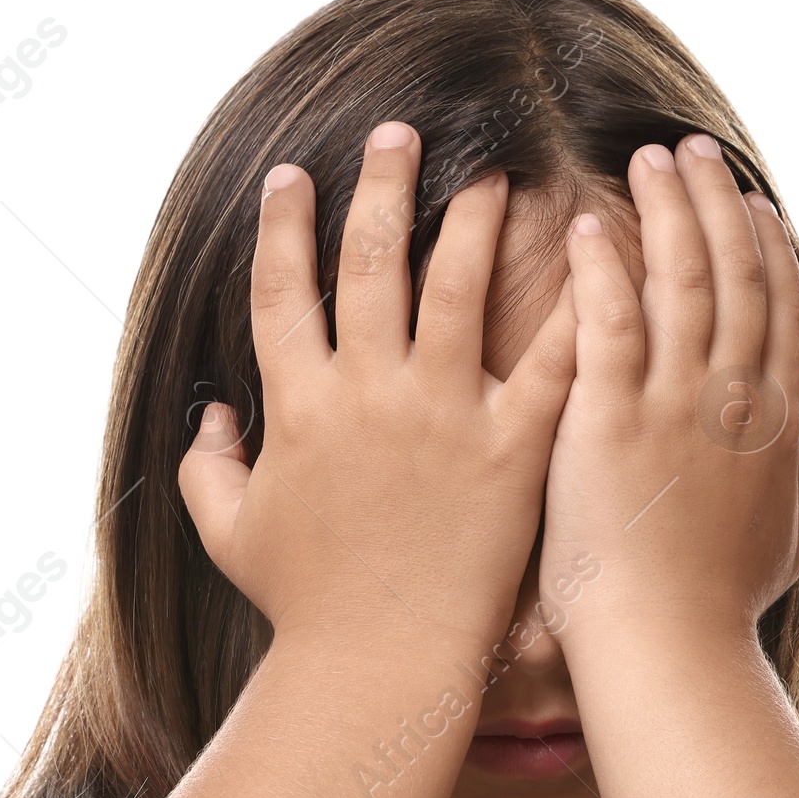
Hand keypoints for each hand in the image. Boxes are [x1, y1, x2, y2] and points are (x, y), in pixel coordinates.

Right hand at [179, 121, 577, 658]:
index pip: (283, 288)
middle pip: (371, 261)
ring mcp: (443, 417)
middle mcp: (369, 392)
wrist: (379, 664)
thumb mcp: (228, 532)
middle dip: (383, 185)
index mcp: (300, 404)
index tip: (292, 176)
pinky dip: (572, 309)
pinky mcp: (511, 450)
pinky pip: (546, 364)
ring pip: (456, 287)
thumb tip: (207, 416)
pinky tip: (591, 260)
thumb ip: (206, 466)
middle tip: (403, 132)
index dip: (284, 225)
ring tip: (494, 174)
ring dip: (474, 219)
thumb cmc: (304, 605)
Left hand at [538, 135, 798, 647]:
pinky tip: (584, 225)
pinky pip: (609, 323)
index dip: (766, 247)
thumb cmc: (713, 610)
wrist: (667, 646)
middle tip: (691, 150)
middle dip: (715, 203)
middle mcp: (732, 399)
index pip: (777, 309)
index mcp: (771, 422)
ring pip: (680, 280)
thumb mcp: (780, 543)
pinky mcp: (611, 420)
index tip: (750, 202)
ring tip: (646, 159)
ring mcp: (674, 405)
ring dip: (666, 211)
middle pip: (734, 273)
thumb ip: (790, 492)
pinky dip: (601, 269)